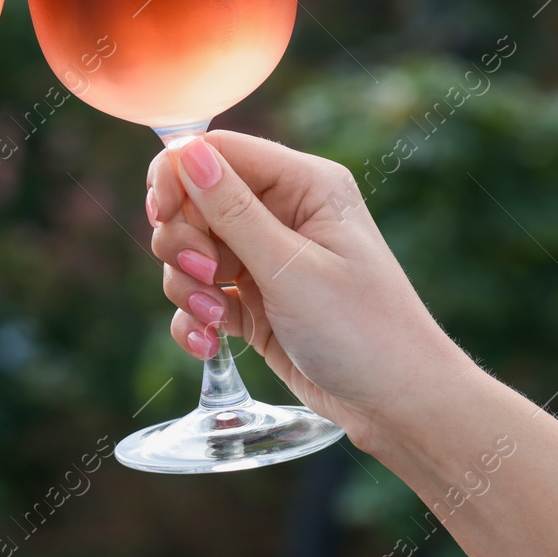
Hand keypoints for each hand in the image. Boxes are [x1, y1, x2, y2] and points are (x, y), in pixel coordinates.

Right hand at [147, 130, 471, 450]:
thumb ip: (232, 210)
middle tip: (207, 276)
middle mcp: (282, 213)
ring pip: (189, 251)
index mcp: (304, 184)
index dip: (178, 176)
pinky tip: (209, 343)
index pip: (217, 151)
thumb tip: (187, 151)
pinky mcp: (253, 301)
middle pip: (193, 201)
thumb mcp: (291, 268)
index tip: (160, 215)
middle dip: (183, 243)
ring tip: (214, 319)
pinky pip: (199, 294)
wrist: (397, 405)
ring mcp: (265, 258)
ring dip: (187, 285)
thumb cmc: (363, 330)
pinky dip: (193, 318)